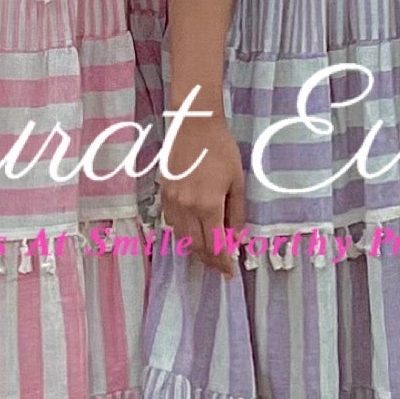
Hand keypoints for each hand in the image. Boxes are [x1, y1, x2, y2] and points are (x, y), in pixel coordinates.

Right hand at [161, 100, 245, 269]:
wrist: (194, 125)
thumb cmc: (221, 150)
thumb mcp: (236, 182)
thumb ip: (236, 214)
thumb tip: (236, 239)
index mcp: (207, 205)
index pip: (214, 245)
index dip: (223, 262)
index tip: (229, 273)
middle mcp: (186, 208)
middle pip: (195, 246)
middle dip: (209, 260)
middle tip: (220, 267)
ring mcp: (171, 201)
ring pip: (180, 237)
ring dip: (194, 250)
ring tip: (208, 255)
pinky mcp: (163, 194)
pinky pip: (171, 223)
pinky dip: (182, 234)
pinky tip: (192, 234)